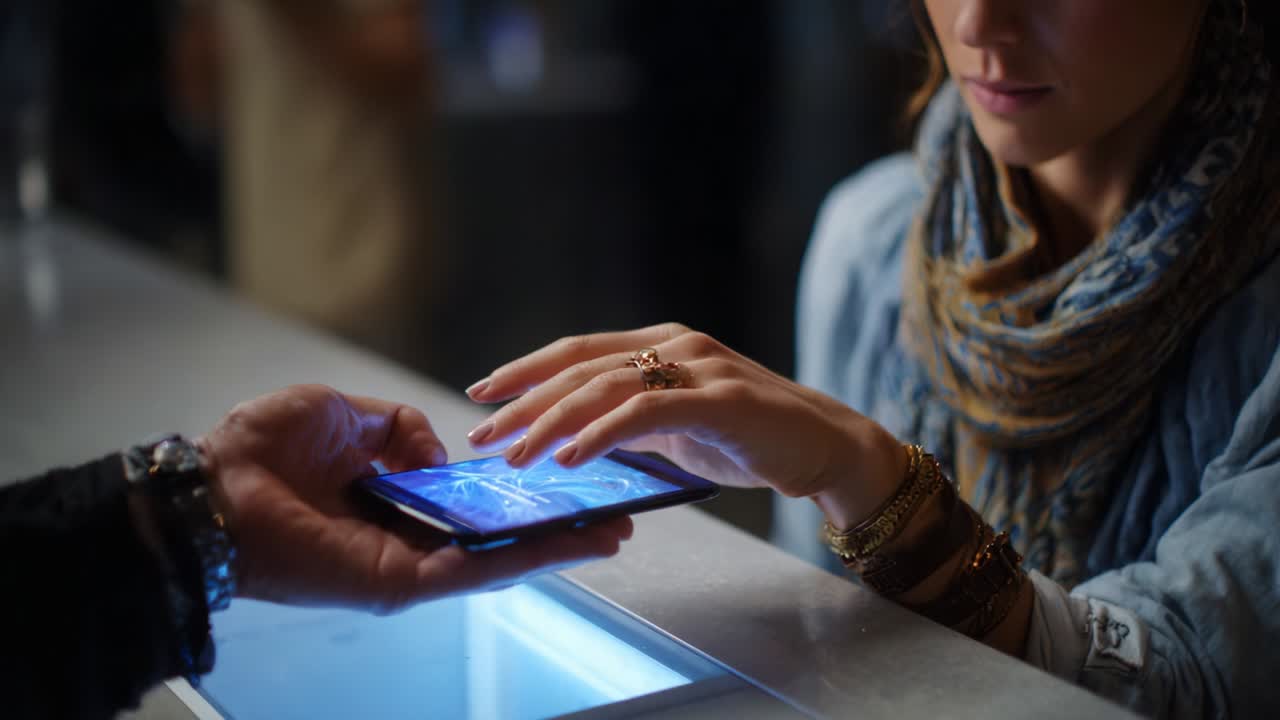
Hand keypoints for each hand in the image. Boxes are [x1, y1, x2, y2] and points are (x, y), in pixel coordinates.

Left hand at [200, 385, 631, 612]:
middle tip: (611, 509)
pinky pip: (479, 572)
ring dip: (559, 544)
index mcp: (389, 495)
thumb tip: (437, 457)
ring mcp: (410, 563)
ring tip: (614, 530)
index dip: (515, 486)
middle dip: (554, 521)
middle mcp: (406, 534)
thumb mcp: (341, 412)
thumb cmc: (260, 449)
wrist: (216, 487)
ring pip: (500, 558)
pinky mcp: (407, 583)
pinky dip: (531, 559)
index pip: (468, 497)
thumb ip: (397, 426)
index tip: (561, 470)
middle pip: (496, 533)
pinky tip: (575, 543)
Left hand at [464, 324, 907, 527]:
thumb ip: (632, 423)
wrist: (826, 447)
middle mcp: (674, 345)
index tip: (482, 394)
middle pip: (579, 366)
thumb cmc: (751, 438)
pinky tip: (570, 457)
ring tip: (515, 456)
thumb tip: (577, 439)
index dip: (525, 370)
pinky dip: (602, 433)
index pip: (578, 352)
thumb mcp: (679, 427)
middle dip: (522, 401)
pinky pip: (646, 412)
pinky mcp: (720, 399)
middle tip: (480, 435)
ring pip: (605, 388)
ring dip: (551, 423)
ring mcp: (698, 367)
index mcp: (661, 345)